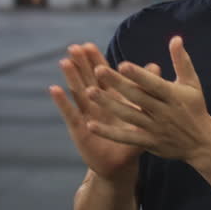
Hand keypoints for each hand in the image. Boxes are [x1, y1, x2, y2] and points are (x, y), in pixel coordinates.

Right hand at [49, 42, 160, 179]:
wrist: (122, 164)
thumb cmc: (133, 136)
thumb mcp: (143, 112)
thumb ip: (148, 88)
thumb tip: (156, 65)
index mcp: (112, 97)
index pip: (102, 75)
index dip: (95, 60)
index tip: (88, 45)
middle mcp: (97, 103)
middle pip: (87, 79)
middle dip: (81, 64)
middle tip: (74, 47)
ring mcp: (86, 114)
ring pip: (78, 92)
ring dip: (71, 78)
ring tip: (64, 62)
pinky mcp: (79, 129)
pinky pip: (70, 113)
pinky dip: (62, 101)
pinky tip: (54, 89)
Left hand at [85, 36, 210, 162]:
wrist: (202, 143)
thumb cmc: (195, 107)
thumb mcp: (192, 83)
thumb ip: (182, 61)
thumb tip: (175, 38)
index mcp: (173, 96)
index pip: (153, 84)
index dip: (138, 74)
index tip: (122, 64)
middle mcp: (163, 112)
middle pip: (137, 97)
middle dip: (117, 84)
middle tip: (97, 70)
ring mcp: (155, 128)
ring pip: (128, 115)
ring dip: (108, 104)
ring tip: (88, 91)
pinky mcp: (148, 143)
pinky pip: (126, 138)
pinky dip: (109, 133)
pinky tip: (91, 124)